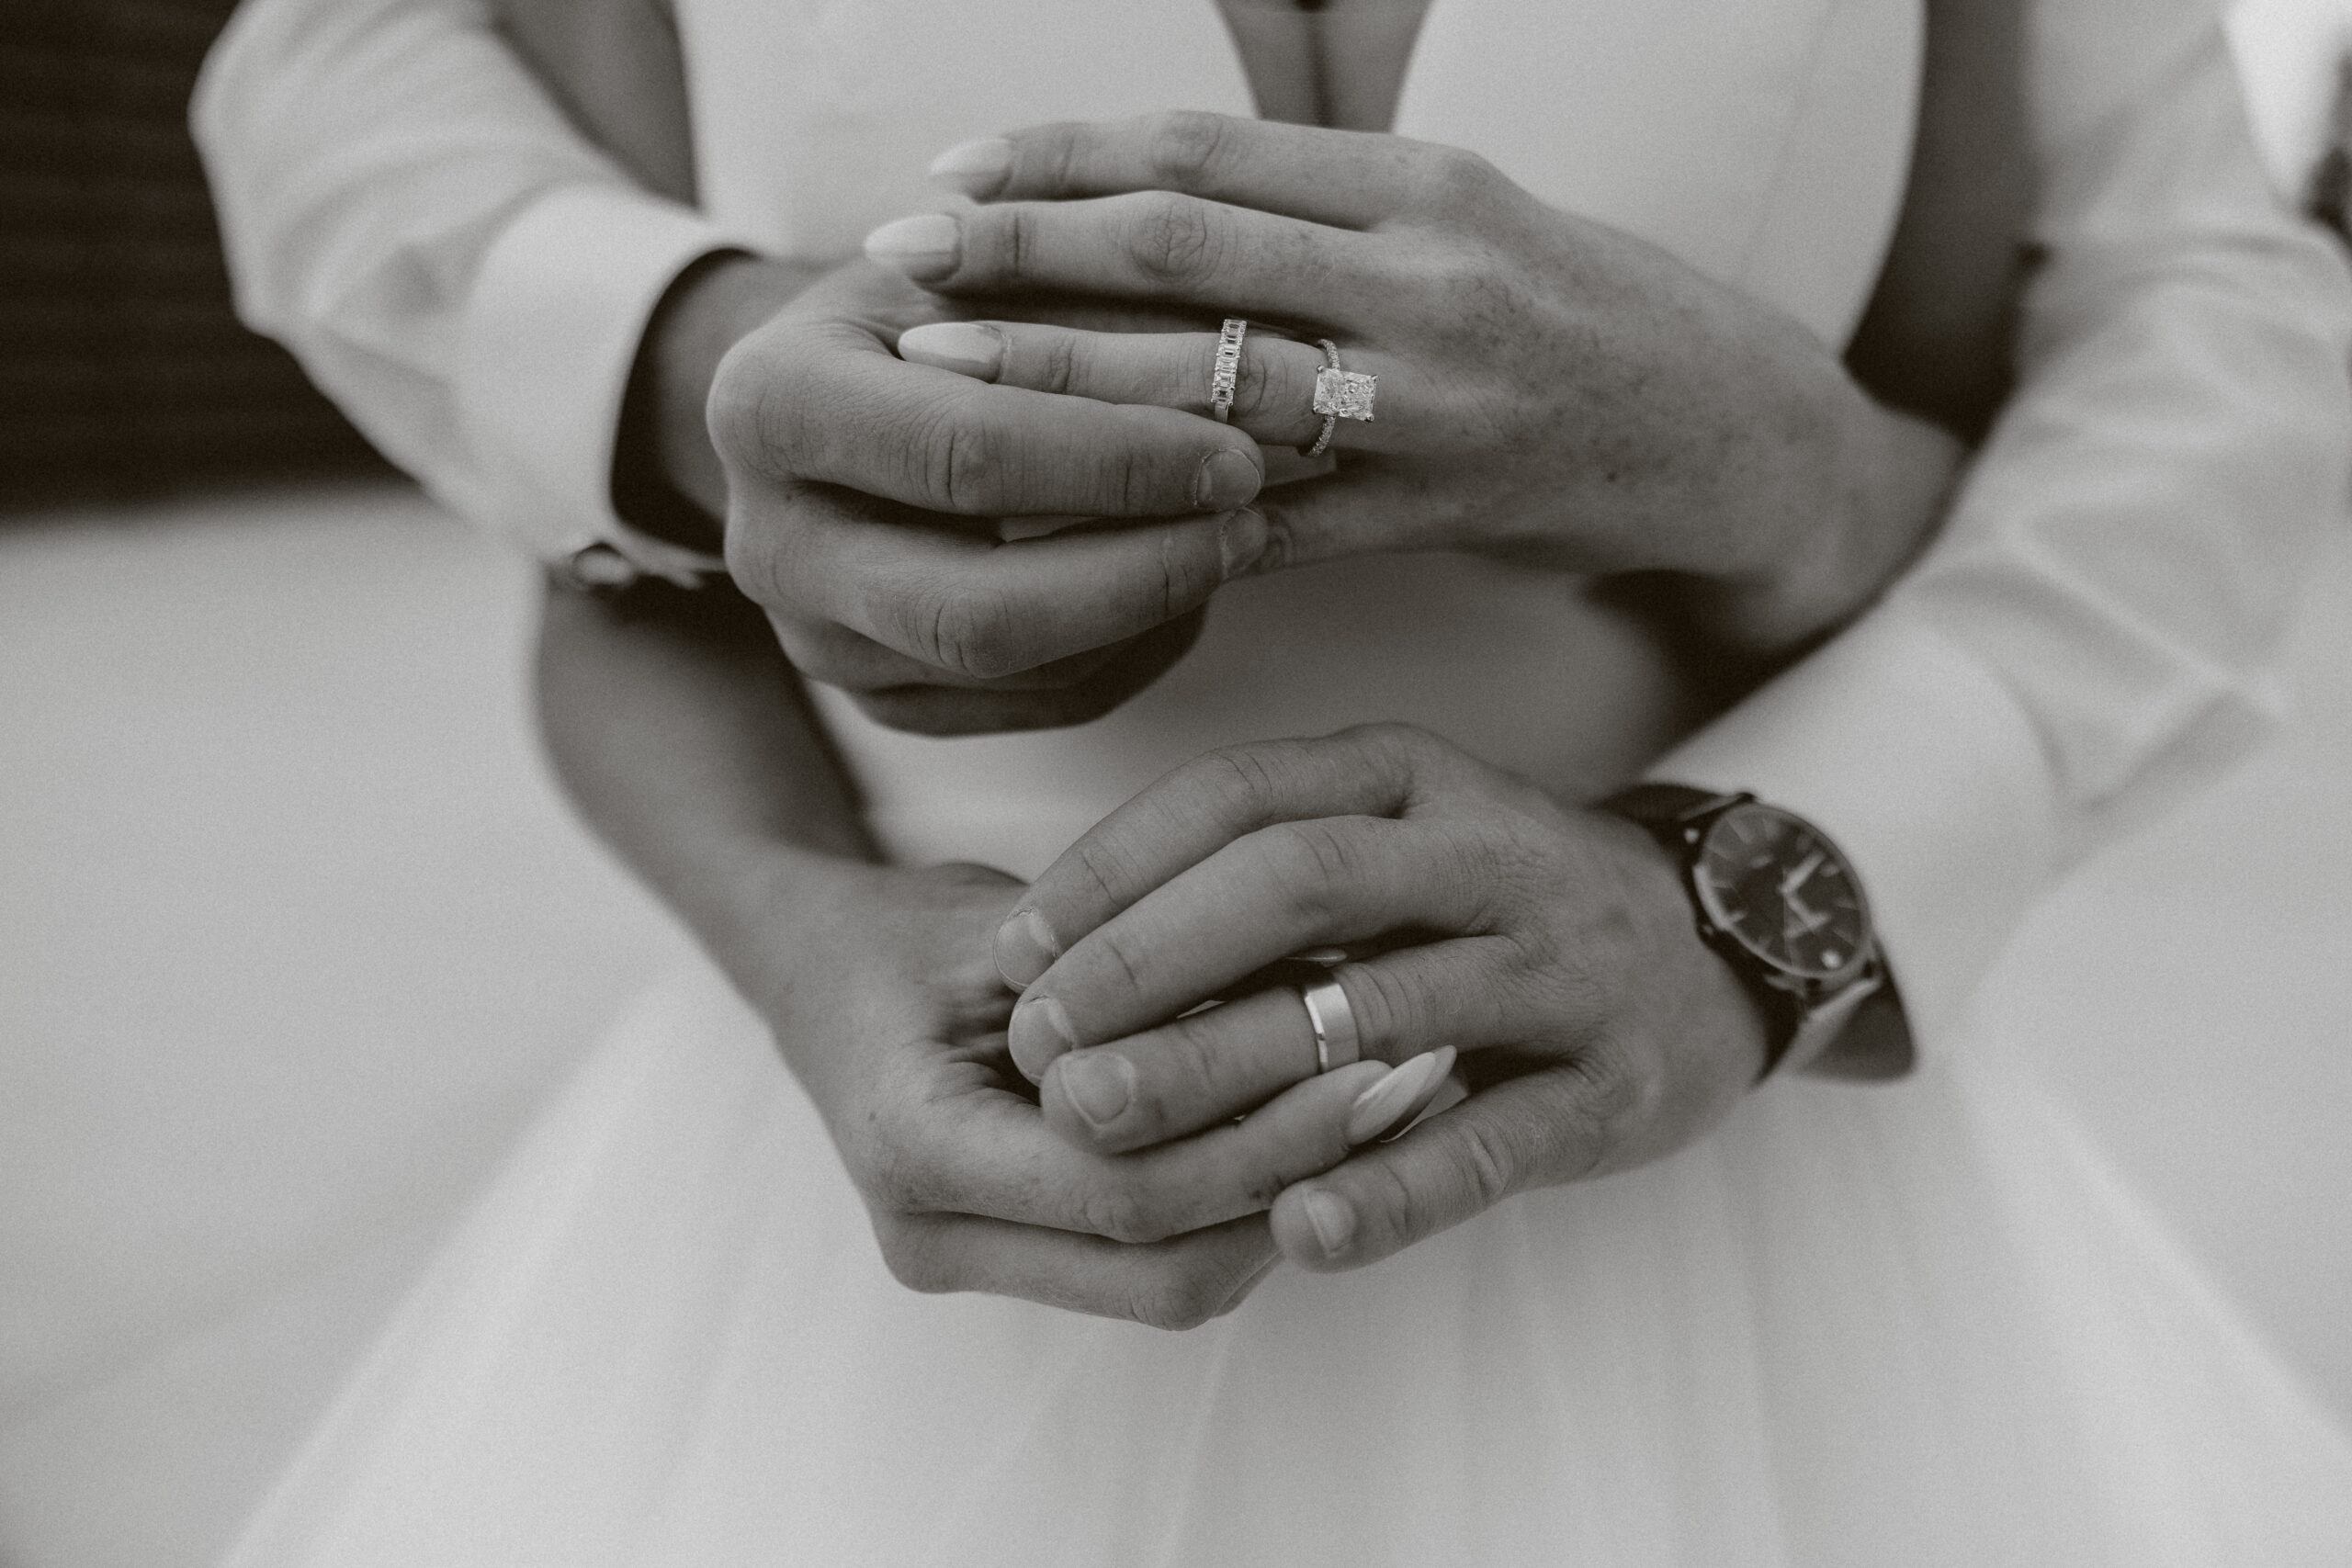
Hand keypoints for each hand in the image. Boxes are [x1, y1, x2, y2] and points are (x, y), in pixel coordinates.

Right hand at [690, 258, 1273, 732]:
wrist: (826, 391)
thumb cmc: (921, 304)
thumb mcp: (983, 267)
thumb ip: (1091, 310)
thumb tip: (1250, 368)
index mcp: (771, 406)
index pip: (962, 455)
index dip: (1115, 462)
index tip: (1237, 448)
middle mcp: (769, 549)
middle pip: (975, 612)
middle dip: (1139, 573)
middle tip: (1249, 521)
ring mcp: (818, 646)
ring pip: (1019, 671)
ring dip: (1150, 610)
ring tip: (1234, 535)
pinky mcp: (883, 705)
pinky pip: (1038, 705)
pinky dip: (1133, 646)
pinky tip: (1182, 578)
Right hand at [718, 854, 1399, 1324]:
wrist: (815, 977)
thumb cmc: (904, 934)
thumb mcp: (1008, 926)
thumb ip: (1134, 975)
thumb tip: (1308, 988)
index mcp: (913, 1147)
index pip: (1121, 1189)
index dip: (1256, 1140)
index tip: (1359, 1064)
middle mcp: (933, 1236)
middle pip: (1162, 1265)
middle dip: (1293, 1186)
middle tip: (1402, 1096)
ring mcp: (973, 1263)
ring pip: (1175, 1282)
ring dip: (1285, 1206)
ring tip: (1385, 1112)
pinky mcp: (1022, 1263)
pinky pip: (1157, 1263)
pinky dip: (1246, 1206)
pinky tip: (1321, 1131)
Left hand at [874, 113, 1963, 657]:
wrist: (1735, 436)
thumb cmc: (1586, 310)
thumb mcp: (1467, 214)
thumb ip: (1318, 203)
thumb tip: (1145, 195)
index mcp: (1421, 185)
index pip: (1203, 152)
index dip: (1059, 156)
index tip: (950, 172)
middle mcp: (1421, 279)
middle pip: (1179, 248)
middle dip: (1019, 252)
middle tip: (894, 263)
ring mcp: (1427, 403)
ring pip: (1203, 383)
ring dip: (1052, 383)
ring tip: (934, 379)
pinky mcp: (1429, 514)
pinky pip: (1260, 520)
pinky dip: (1143, 522)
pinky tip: (1046, 532)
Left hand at [988, 723, 1768, 1272]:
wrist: (1722, 946)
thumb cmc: (1496, 900)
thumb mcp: (1395, 838)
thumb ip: (1263, 877)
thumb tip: (1058, 954)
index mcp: (1414, 775)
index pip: (1241, 793)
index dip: (1113, 868)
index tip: (1009, 948)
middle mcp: (1489, 849)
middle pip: (1300, 880)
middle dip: (1148, 958)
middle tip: (1037, 1043)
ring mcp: (1564, 964)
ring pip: (1386, 1007)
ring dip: (1230, 1066)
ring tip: (1106, 1125)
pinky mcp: (1619, 1083)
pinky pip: (1496, 1139)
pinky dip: (1394, 1187)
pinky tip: (1295, 1230)